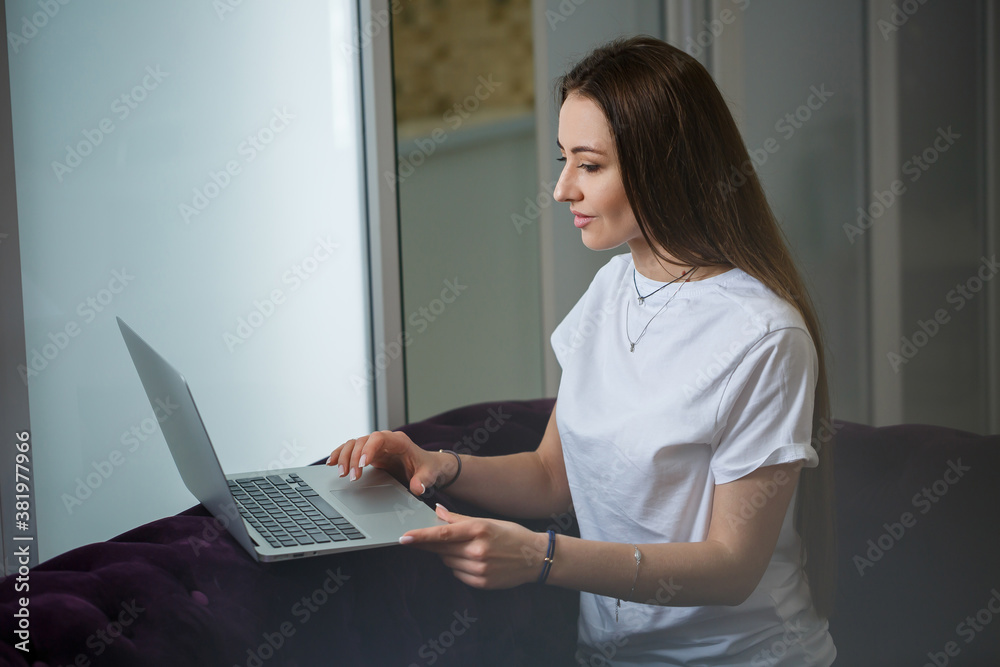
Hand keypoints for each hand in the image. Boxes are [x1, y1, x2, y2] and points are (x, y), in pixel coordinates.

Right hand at [326, 430, 454, 496]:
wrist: (427, 465)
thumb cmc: (428, 468)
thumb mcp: (429, 475)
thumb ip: (423, 480)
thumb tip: (416, 488)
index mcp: (399, 441)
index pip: (379, 438)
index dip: (369, 449)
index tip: (362, 464)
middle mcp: (385, 440)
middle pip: (362, 441)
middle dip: (353, 457)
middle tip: (350, 476)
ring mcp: (375, 446)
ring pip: (354, 444)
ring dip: (344, 457)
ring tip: (340, 473)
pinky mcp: (369, 453)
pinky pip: (351, 449)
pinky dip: (340, 454)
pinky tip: (331, 463)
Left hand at [398, 504, 549, 588]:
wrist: (534, 557)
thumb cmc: (511, 535)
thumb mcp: (487, 521)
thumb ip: (459, 518)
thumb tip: (437, 512)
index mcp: (479, 529)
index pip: (443, 534)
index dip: (421, 537)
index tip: (404, 538)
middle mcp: (478, 550)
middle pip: (442, 549)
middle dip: (435, 545)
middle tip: (431, 540)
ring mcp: (480, 568)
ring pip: (448, 562)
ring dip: (451, 556)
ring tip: (469, 550)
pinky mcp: (482, 582)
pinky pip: (458, 574)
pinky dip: (460, 567)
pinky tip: (475, 561)